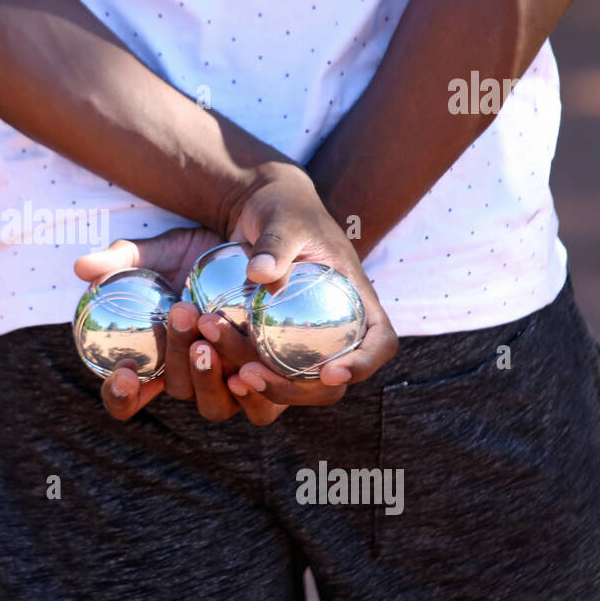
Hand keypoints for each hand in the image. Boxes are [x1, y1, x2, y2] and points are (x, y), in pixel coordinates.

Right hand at [74, 228, 286, 425]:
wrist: (249, 240)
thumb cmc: (190, 252)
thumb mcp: (153, 250)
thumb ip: (116, 260)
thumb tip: (81, 268)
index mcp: (154, 363)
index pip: (126, 398)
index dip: (120, 396)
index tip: (125, 371)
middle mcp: (190, 380)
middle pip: (178, 391)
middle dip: (177, 358)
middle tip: (180, 313)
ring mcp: (228, 386)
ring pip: (216, 405)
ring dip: (211, 374)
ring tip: (211, 326)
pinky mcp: (267, 382)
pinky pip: (261, 406)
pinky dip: (255, 393)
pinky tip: (251, 366)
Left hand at [224, 167, 398, 405]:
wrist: (257, 214)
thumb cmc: (284, 209)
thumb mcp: (283, 218)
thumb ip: (276, 243)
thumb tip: (261, 274)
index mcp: (357, 300)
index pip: (380, 341)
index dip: (364, 364)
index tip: (331, 372)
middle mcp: (336, 329)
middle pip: (332, 381)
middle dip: (297, 390)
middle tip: (254, 376)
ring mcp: (304, 340)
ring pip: (296, 385)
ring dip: (267, 389)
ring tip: (235, 376)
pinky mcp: (272, 343)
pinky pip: (264, 369)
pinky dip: (244, 376)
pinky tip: (219, 370)